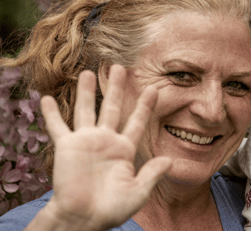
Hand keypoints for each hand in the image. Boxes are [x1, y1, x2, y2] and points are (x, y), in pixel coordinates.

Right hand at [40, 65, 171, 230]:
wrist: (84, 219)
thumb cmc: (112, 209)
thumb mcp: (138, 192)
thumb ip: (152, 174)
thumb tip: (170, 161)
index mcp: (124, 149)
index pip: (137, 121)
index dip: (145, 105)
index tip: (154, 88)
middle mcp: (106, 140)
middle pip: (113, 107)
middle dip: (116, 87)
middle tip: (120, 67)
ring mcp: (86, 141)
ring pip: (87, 110)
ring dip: (87, 91)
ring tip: (88, 72)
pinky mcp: (67, 147)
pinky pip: (57, 126)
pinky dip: (51, 113)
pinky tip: (47, 98)